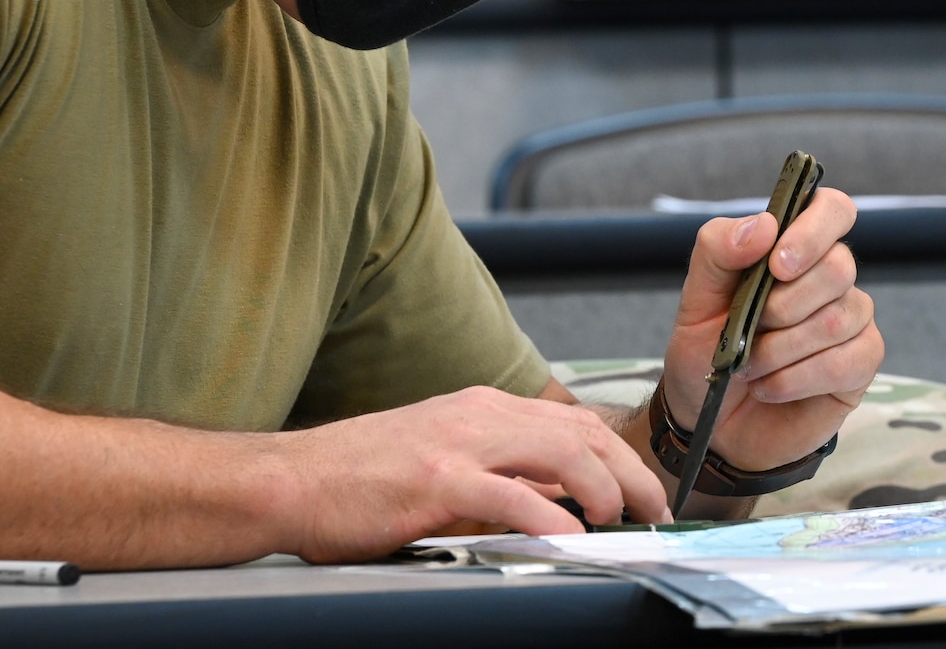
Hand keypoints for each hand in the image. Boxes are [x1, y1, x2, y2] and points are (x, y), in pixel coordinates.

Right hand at [282, 386, 668, 561]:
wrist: (292, 480)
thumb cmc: (361, 477)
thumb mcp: (446, 461)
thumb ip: (503, 473)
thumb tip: (562, 502)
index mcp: (484, 408)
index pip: (575, 422)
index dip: (620, 456)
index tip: (645, 491)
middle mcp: (479, 415)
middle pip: (582, 434)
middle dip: (629, 474)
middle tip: (653, 511)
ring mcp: (460, 444)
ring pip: (560, 452)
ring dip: (602, 488)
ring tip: (618, 520)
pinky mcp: (437, 480)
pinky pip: (511, 495)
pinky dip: (550, 516)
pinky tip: (571, 538)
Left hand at [661, 188, 882, 470]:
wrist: (710, 423)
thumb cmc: (706, 353)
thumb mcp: (695, 301)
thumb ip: (718, 251)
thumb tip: (763, 225)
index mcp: (794, 248)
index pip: (832, 209)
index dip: (813, 231)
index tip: (777, 264)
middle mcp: (832, 278)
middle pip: (838, 267)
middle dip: (781, 307)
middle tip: (750, 330)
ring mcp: (852, 320)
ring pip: (836, 319)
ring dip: (779, 350)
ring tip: (750, 367)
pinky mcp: (861, 363)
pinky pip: (844, 361)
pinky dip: (794, 379)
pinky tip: (770, 387)